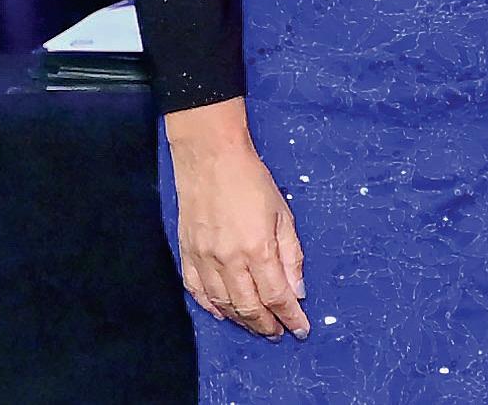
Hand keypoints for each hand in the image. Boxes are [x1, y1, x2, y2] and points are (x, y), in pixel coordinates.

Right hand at [165, 104, 308, 340]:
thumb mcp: (281, 212)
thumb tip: (297, 290)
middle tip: (279, 332)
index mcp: (257, 248)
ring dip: (242, 321)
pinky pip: (197, 291)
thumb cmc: (249, 178)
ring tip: (256, 326)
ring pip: (224, 305)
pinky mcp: (187, 253)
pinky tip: (223, 313)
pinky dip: (210, 307)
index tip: (300, 329)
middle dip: (267, 325)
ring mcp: (204, 258)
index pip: (277, 296)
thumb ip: (291, 254)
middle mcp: (229, 259)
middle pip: (250, 308)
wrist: (211, 155)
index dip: (290, 317)